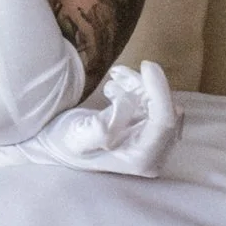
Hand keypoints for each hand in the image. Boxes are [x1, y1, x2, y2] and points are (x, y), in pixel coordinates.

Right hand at [13, 58, 180, 178]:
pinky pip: (154, 101)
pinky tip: (118, 81)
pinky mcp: (150, 129)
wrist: (60, 147)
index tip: (146, 65)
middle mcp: (154, 153)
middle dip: (144, 86)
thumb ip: (94, 133)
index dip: (159, 92)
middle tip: (115, 75)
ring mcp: (154, 141)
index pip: (163, 124)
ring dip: (139, 85)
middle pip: (166, 110)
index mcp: (140, 159)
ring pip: (160, 102)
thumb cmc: (65, 145)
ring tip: (113, 79)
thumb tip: (113, 118)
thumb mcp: (74, 139)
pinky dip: (138, 86)